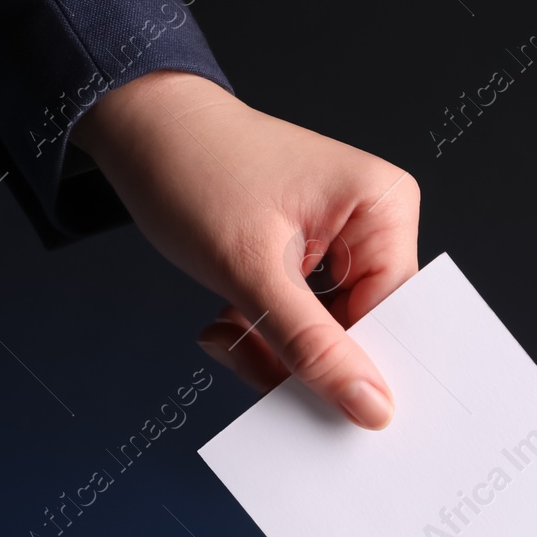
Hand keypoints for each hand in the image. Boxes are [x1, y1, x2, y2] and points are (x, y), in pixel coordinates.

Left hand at [69, 69, 419, 428]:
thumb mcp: (252, 270)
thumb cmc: (193, 168)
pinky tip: (227, 321)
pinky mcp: (311, 259)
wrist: (140, 129)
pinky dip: (264, 335)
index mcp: (384, 207)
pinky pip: (304, 322)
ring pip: (328, 335)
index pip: (396, 316)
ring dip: (274, 349)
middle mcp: (374, 222)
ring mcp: (343, 242)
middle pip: (364, 331)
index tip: (320, 404)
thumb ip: (313, 345)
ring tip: (227, 329)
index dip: (363, 366)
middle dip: (306, 358)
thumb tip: (371, 407)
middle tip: (253, 362)